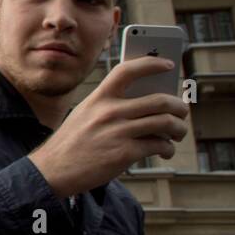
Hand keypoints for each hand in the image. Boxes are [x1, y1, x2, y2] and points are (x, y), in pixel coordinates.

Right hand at [27, 56, 187, 197]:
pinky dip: (167, 148)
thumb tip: (150, 104)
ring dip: (179, 129)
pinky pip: (159, 145)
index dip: (152, 63)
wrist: (52, 171)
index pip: (128, 70)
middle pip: (160, 100)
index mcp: (98, 99)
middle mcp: (109, 112)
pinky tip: (164, 150)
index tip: (169, 65)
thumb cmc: (71, 143)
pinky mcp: (124, 153)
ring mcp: (117, 132)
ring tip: (178, 133)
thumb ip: (110, 106)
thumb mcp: (84, 115)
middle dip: (179, 107)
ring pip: (165, 123)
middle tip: (182, 112)